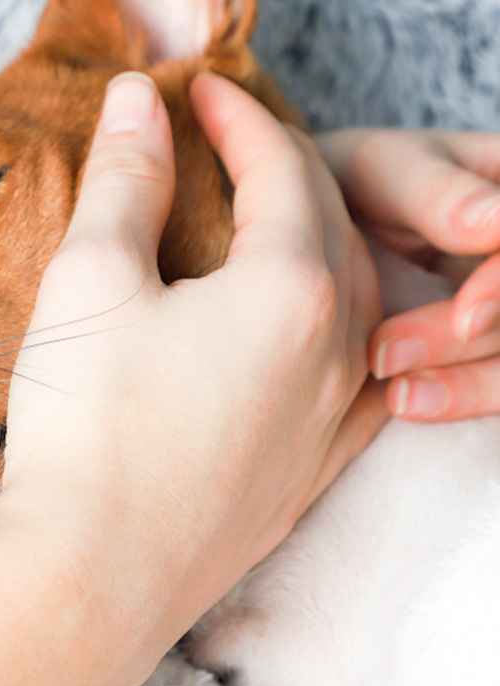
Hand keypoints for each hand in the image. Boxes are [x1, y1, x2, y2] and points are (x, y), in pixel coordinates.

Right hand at [0, 71, 384, 671]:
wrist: (90, 578)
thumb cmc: (87, 427)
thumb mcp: (92, 279)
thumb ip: (125, 180)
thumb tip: (136, 101)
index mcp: (290, 290)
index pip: (281, 169)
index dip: (237, 118)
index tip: (198, 93)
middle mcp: (334, 354)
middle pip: (329, 225)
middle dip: (281, 169)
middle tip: (228, 145)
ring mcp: (330, 422)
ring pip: (351, 300)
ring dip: (315, 245)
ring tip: (266, 227)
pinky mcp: (308, 476)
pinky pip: (352, 378)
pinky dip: (331, 329)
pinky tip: (308, 335)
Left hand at [318, 129, 499, 419]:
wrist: (315, 220)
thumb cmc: (355, 180)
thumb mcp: (388, 171)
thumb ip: (439, 194)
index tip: (466, 317)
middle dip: (468, 345)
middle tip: (385, 357)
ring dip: (471, 386)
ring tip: (398, 396)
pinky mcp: (485, 349)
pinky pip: (495, 386)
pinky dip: (459, 399)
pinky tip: (404, 402)